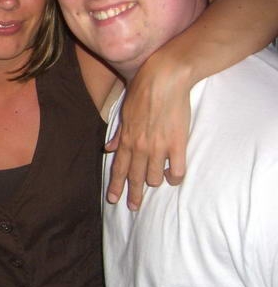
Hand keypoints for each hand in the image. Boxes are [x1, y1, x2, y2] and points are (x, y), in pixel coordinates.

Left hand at [105, 51, 191, 209]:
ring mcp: (159, 147)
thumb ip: (118, 134)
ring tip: (154, 183)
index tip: (113, 199)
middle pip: (134, 177)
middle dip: (133, 194)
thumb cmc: (142, 91)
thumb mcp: (124, 112)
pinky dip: (174, 177)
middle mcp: (140, 147)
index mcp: (126, 139)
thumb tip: (108, 149)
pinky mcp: (177, 143)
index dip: (116, 186)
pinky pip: (176, 170)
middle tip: (133, 207)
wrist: (163, 79)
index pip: (118, 169)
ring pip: (154, 177)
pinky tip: (172, 178)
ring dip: (153, 181)